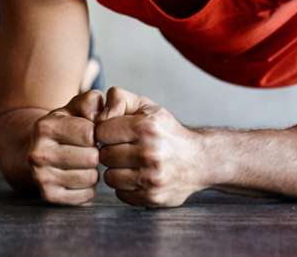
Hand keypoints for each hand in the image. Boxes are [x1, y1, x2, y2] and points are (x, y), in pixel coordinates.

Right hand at [28, 90, 105, 205]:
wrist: (40, 149)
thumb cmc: (67, 125)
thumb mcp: (77, 106)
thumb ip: (93, 101)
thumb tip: (103, 117)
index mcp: (44, 127)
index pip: (90, 134)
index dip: (96, 133)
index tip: (89, 133)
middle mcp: (38, 154)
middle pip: (91, 158)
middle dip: (96, 153)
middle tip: (88, 150)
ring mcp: (41, 177)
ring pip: (90, 178)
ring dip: (93, 171)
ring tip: (83, 163)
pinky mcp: (49, 196)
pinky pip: (86, 196)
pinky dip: (88, 188)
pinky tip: (80, 176)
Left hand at [96, 87, 205, 207]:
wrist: (200, 160)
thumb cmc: (167, 132)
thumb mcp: (147, 107)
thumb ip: (118, 99)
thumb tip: (97, 115)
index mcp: (145, 128)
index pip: (101, 132)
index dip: (105, 132)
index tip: (115, 134)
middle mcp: (150, 153)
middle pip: (104, 156)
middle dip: (111, 152)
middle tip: (125, 149)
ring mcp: (152, 178)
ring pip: (109, 177)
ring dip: (117, 171)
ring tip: (130, 164)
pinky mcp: (153, 197)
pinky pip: (121, 194)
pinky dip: (126, 187)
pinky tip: (138, 177)